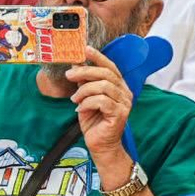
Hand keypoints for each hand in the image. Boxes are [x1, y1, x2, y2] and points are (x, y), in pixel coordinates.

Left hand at [67, 45, 132, 161]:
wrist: (100, 146)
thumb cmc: (94, 123)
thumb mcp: (86, 99)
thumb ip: (84, 83)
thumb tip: (76, 65)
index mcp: (119, 86)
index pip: (111, 66)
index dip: (98, 57)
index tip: (84, 50)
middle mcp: (125, 93)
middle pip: (105, 74)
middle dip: (85, 72)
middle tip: (69, 75)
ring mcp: (124, 103)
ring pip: (103, 86)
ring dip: (84, 91)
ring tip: (74, 100)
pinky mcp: (120, 114)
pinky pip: (101, 101)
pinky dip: (87, 103)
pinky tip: (80, 109)